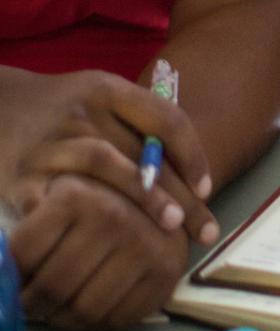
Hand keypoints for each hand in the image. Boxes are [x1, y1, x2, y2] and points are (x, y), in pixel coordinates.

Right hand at [0, 68, 216, 244]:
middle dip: (180, 195)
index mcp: (107, 89)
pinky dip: (86, 218)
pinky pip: (59, 198)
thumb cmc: (64, 112)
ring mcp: (49, 142)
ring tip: (168, 229)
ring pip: (104, 164)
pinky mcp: (20, 176)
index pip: (165, 118)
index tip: (208, 190)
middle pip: (142, 152)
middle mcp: (79, 110)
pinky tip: (111, 241)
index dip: (194, 155)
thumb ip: (143, 127)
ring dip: (141, 197)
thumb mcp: (102, 100)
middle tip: (205, 230)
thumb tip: (197, 182)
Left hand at [11, 175, 190, 330]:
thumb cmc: (93, 193)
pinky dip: (95, 323)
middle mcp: (115, 218)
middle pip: (53, 287)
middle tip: (25, 306)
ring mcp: (145, 249)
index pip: (23, 254)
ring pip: (84, 309)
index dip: (7, 277)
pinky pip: (118, 318)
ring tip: (51, 310)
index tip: (7, 284)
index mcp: (78, 195)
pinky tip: (83, 311)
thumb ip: (24, 213)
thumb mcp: (52, 187)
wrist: (160, 196)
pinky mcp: (165, 275)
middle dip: (31, 305)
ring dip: (60, 318)